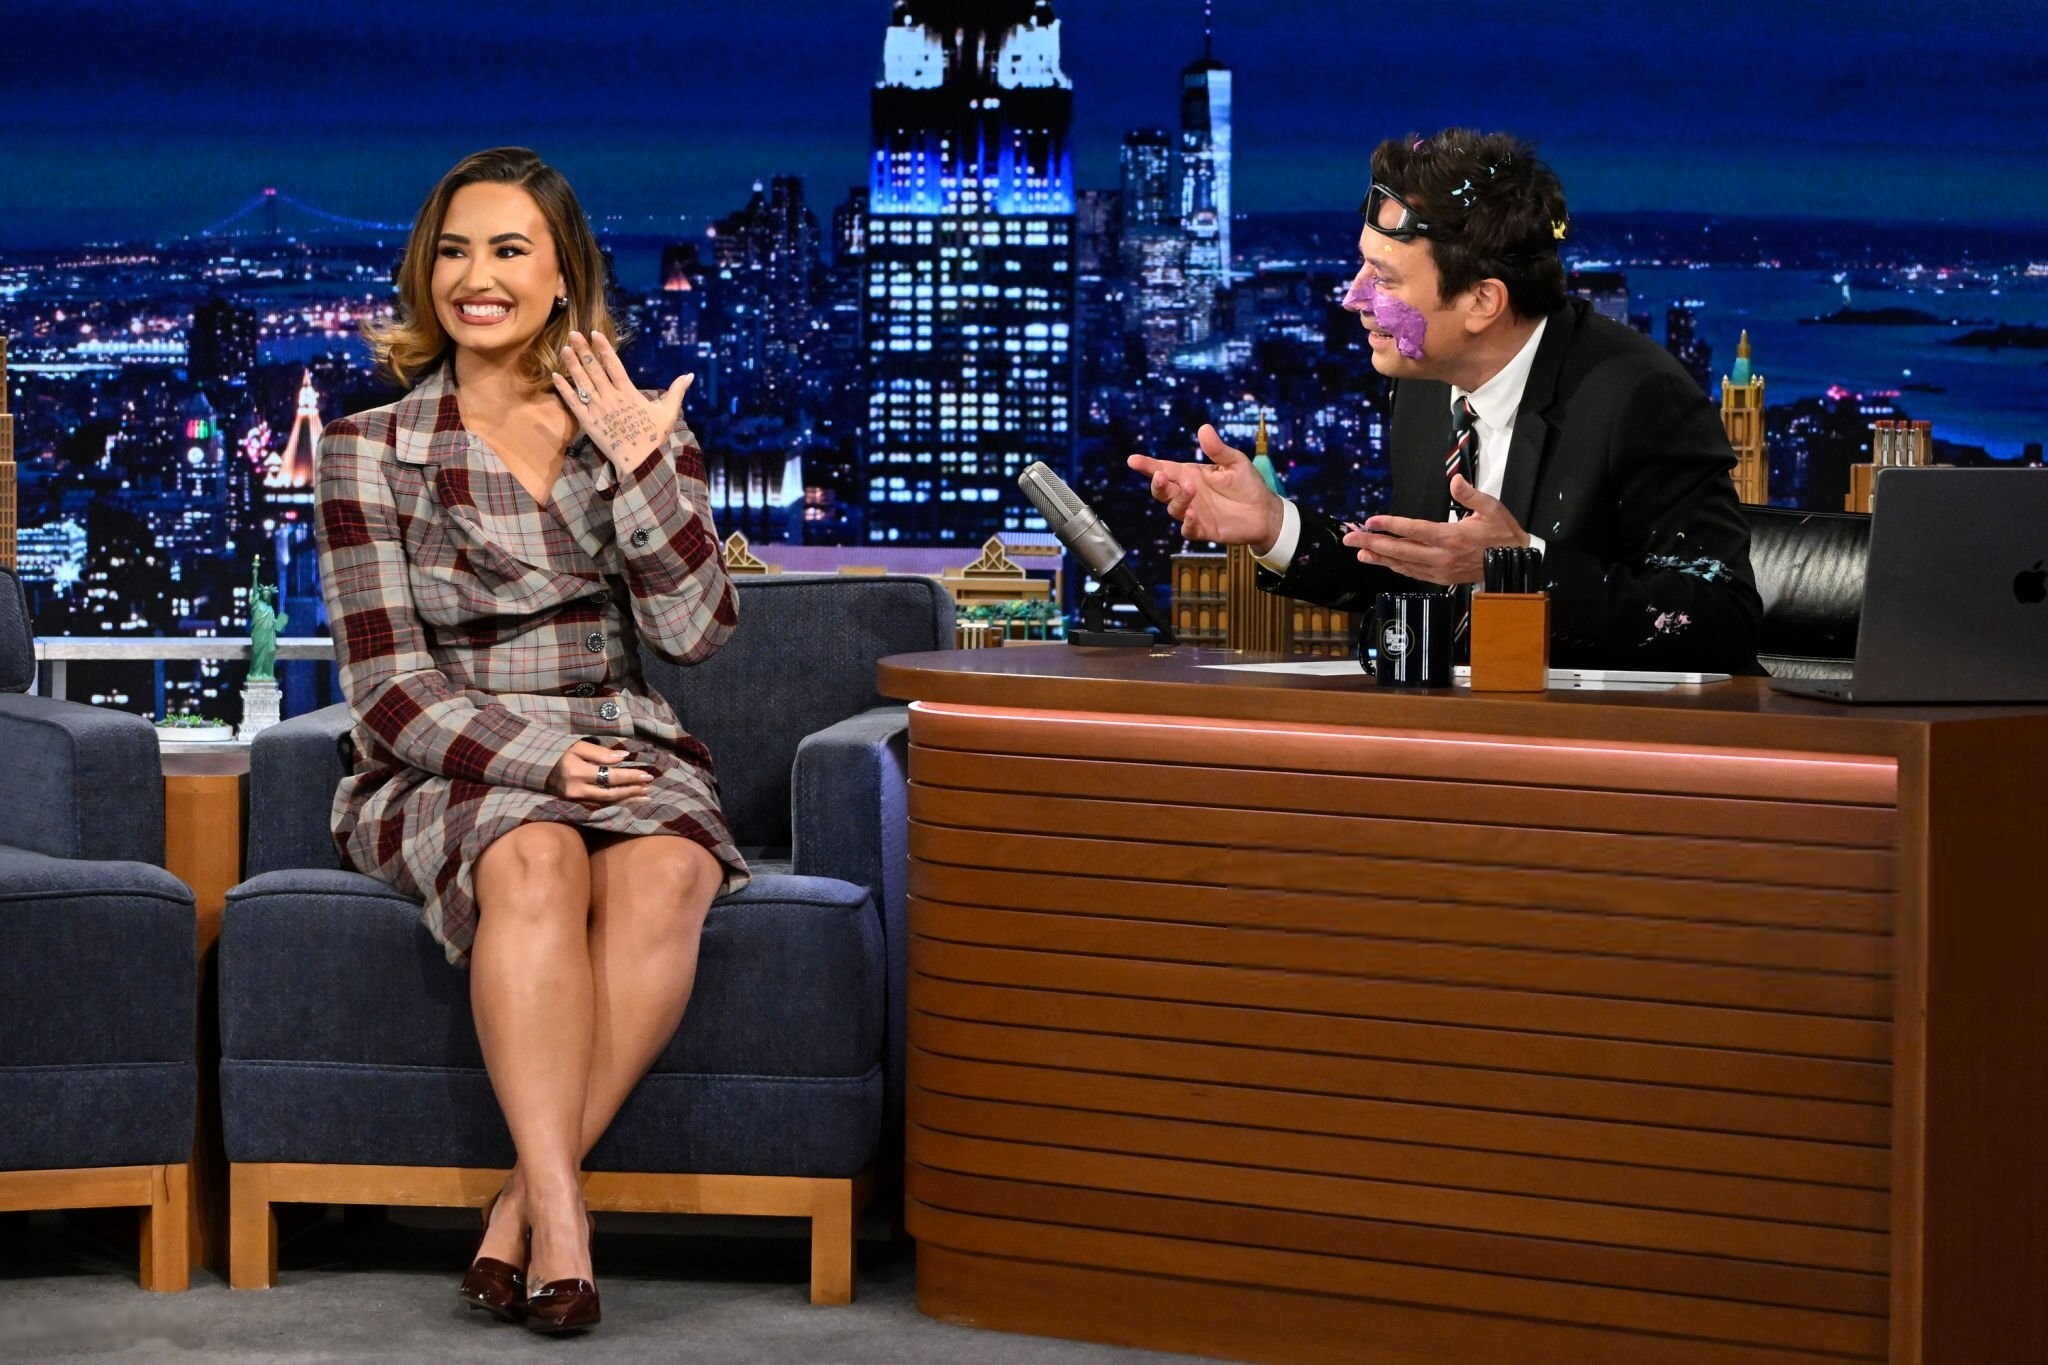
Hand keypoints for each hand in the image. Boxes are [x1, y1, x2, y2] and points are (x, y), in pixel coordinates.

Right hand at [548, 740, 654, 803]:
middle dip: (632, 790)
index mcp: (577, 771)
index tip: (647, 775)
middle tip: (650, 787)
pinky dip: (616, 804)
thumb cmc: (558, 752)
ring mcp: (575, 799)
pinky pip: (599, 806)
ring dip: (627, 800)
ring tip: (645, 797)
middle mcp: (576, 788)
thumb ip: (600, 753)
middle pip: (611, 792)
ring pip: (606, 802)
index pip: (610, 775)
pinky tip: (628, 802)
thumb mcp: (576, 746)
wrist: (535, 768)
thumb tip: (624, 757)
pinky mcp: (574, 805)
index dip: (630, 776)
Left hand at [551, 330, 690, 475]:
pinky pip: (573, 403)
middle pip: (595, 370)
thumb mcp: (668, 413)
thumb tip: (690, 375)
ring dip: (573, 365)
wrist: (639, 463)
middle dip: (584, 350)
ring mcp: (597, 410)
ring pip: (582, 383)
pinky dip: (564, 389)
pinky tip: (556, 376)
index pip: (614, 366)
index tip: (595, 334)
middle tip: (574, 333)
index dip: (604, 349)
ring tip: (565, 348)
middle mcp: (611, 398)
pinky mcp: (587, 422)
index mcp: (629, 394)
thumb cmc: (654, 438)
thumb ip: (676, 392)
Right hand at [1126, 425, 1285, 551]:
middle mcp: (1187, 493)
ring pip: (1173, 508)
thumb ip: (1218, 449)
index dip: (1147, 465)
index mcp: (1191, 474)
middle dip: (1157, 483)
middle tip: (1160, 475)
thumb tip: (1204, 428)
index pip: (1164, 468)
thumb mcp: (1235, 462)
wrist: (1264, 512)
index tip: (1133, 460)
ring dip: (1178, 499)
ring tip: (1190, 489)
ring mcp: (1193, 512)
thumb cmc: (1248, 484)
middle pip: (1162, 490)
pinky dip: (1187, 523)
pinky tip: (1192, 514)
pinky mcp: (1203, 529)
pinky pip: (1187, 529)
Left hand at [1342, 474, 1529, 585]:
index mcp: (1451, 537)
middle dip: (1372, 543)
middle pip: (1399, 550)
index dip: (1390, 526)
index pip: (1413, 530)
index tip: (1370, 520)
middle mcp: (1441, 556)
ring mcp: (1440, 570)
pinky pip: (1413, 573)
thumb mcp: (1492, 508)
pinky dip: (1396, 567)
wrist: (1516, 563)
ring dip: (1379, 558)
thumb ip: (1470, 494)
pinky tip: (1383, 562)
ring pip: (1403, 564)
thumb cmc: (1502, 533)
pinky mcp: (1441, 579)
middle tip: (1349, 538)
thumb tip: (1455, 480)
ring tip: (1359, 552)